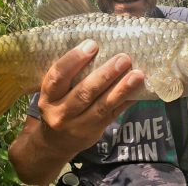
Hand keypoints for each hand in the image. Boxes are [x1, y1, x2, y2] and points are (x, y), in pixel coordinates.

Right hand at [37, 39, 143, 155]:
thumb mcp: (53, 91)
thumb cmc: (57, 105)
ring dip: (122, 89)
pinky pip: (114, 114)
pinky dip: (127, 101)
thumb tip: (96, 44)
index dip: (74, 60)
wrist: (55, 143)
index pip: (58, 76)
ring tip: (137, 74)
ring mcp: (79, 124)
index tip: (92, 44)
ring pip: (102, 106)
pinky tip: (139, 90)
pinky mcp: (95, 131)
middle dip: (105, 74)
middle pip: (84, 92)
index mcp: (48, 96)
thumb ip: (68, 73)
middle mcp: (61, 112)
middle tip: (123, 58)